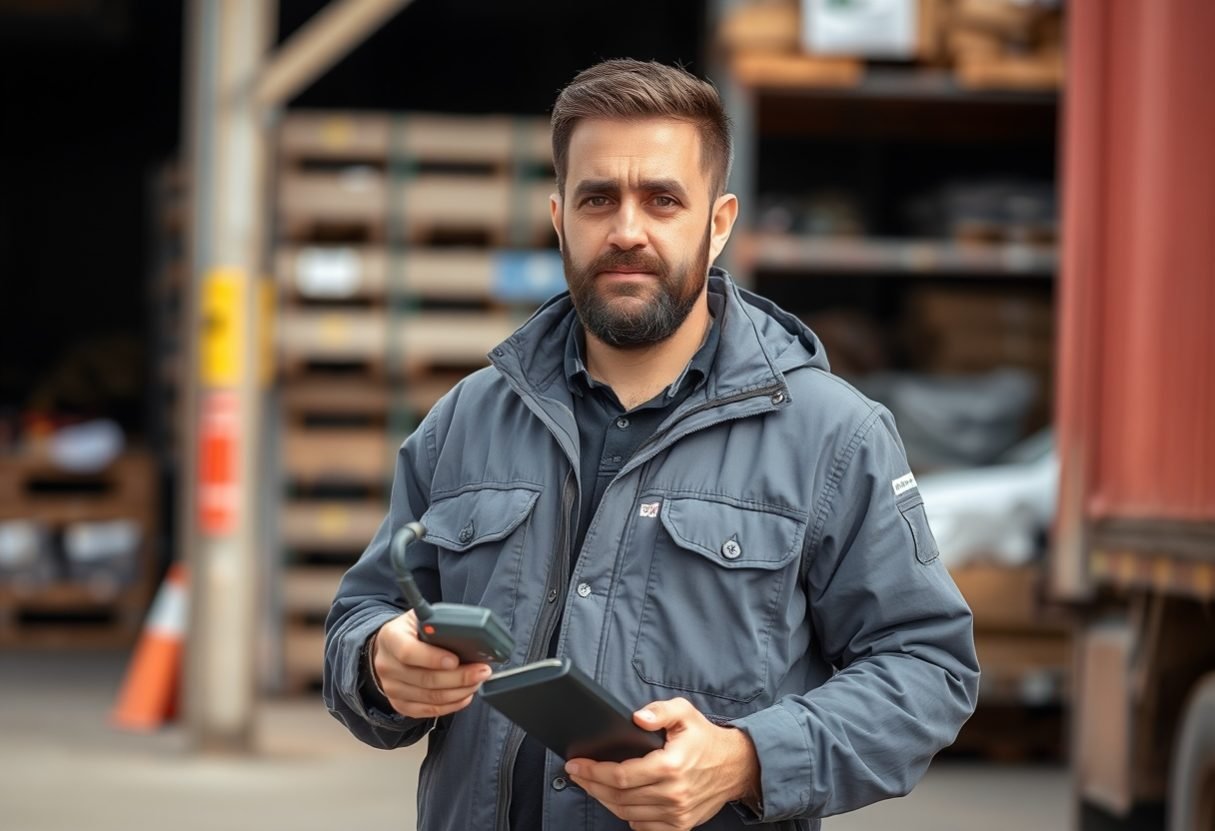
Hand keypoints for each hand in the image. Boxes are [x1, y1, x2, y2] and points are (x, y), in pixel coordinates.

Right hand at [370, 610, 491, 718]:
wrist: (390, 648)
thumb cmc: (412, 630)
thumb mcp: (421, 617)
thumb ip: (439, 623)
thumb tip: (469, 632)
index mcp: (391, 638)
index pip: (408, 652)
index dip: (434, 658)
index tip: (456, 660)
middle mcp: (387, 665)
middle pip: (426, 679)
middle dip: (460, 677)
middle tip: (481, 671)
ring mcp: (391, 688)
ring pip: (430, 697)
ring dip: (460, 691)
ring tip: (477, 681)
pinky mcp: (400, 704)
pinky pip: (428, 710)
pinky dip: (451, 705)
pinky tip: (465, 695)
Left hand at [564, 697, 760, 830]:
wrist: (736, 766)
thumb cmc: (705, 739)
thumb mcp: (685, 712)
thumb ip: (659, 711)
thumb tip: (637, 718)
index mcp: (671, 766)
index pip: (620, 775)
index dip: (592, 772)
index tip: (575, 765)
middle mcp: (673, 793)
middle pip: (618, 796)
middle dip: (591, 785)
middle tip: (577, 774)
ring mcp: (677, 813)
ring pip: (626, 812)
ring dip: (604, 800)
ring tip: (592, 785)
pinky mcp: (680, 825)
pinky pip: (642, 826)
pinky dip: (626, 814)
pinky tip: (618, 800)